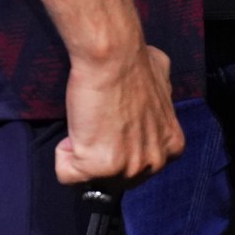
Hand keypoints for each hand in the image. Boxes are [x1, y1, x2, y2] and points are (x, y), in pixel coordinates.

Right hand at [55, 43, 184, 185]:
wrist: (114, 56)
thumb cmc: (134, 61)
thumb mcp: (163, 83)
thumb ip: (161, 101)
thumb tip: (157, 93)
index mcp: (172, 145)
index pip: (137, 163)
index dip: (118, 143)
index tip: (112, 122)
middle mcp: (155, 161)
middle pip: (115, 176)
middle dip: (101, 152)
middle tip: (98, 121)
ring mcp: (129, 168)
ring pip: (91, 178)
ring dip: (82, 151)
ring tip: (89, 121)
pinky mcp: (101, 168)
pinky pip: (68, 174)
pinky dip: (63, 154)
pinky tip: (77, 127)